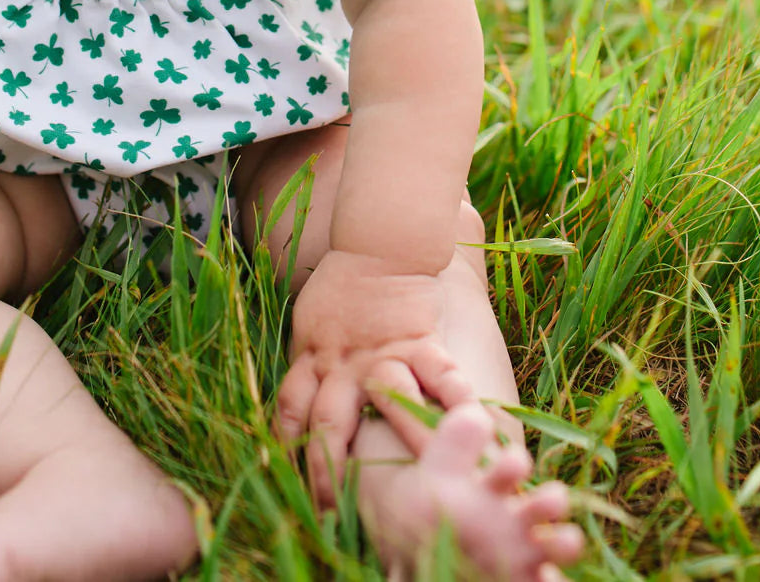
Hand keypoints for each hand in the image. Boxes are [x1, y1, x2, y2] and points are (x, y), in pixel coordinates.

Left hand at [274, 248, 473, 504]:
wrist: (379, 246)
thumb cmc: (342, 286)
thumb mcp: (309, 322)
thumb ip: (308, 362)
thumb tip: (299, 404)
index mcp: (313, 357)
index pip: (291, 410)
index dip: (287, 449)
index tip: (289, 484)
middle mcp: (344, 362)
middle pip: (328, 424)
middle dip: (328, 473)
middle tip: (332, 513)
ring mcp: (384, 353)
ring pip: (387, 403)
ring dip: (401, 445)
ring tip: (418, 484)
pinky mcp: (420, 341)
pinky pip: (440, 372)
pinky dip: (455, 398)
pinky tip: (472, 425)